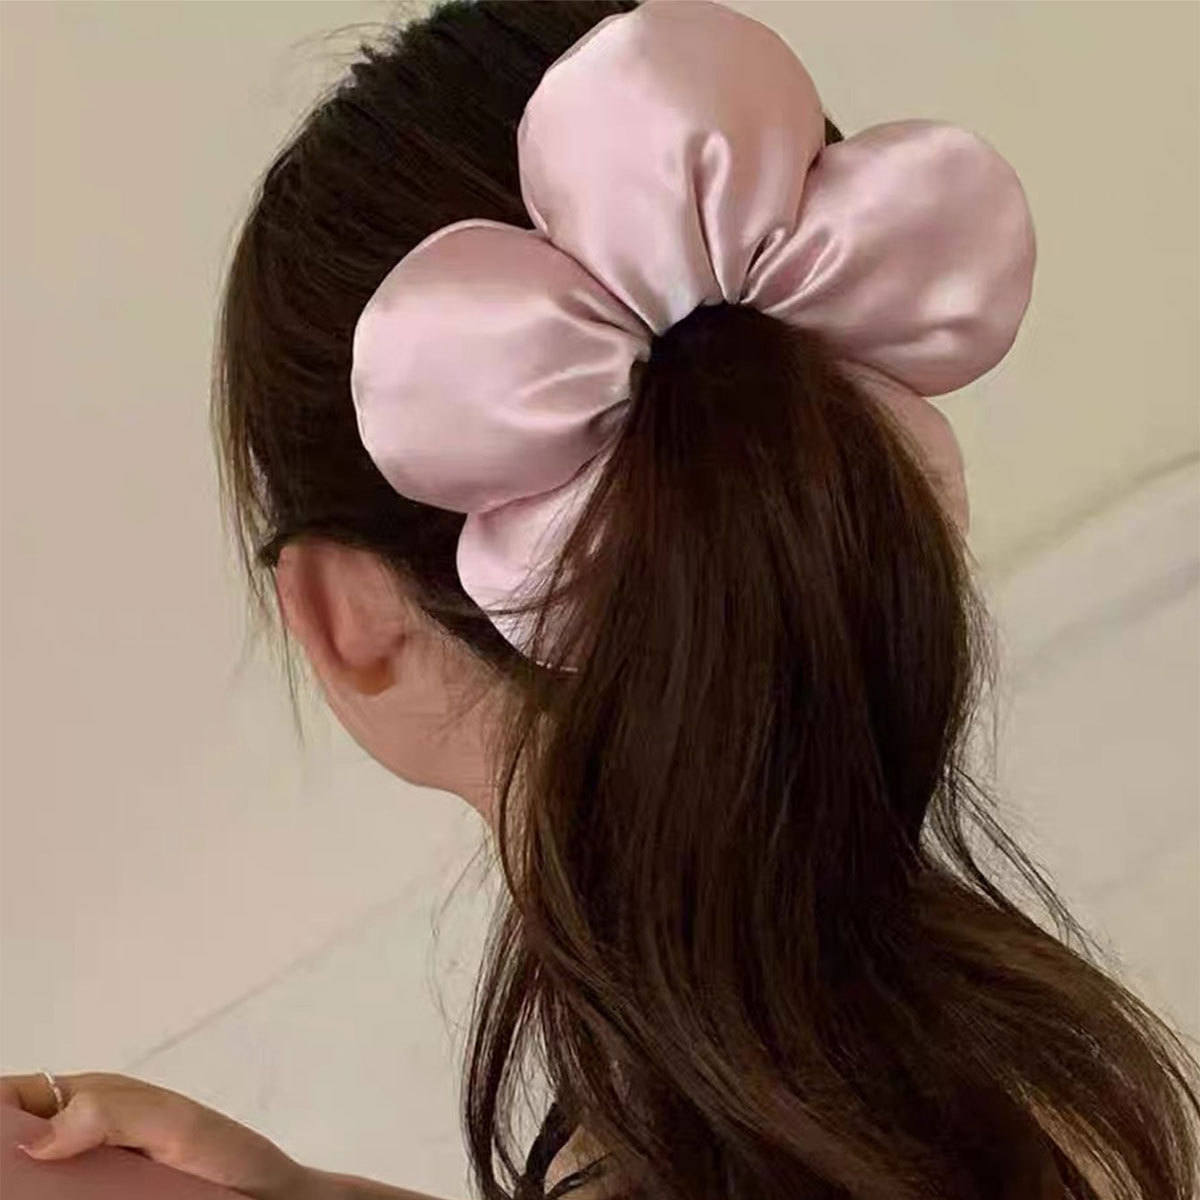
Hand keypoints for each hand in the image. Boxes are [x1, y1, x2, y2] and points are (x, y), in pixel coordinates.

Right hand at [0, 1070, 317, 1199]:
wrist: (267, 1198)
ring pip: (35, 1188)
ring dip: (24, 1190)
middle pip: (16, 1154)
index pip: (18, 1098)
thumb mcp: (172, 1121)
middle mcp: (81, 1141)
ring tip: (29, 1196)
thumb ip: (111, 1113)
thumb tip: (36, 1137)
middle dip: (8, 1166)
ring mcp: (88, 1184)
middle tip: (11, 1184)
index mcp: (89, 1102)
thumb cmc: (225, 1152)